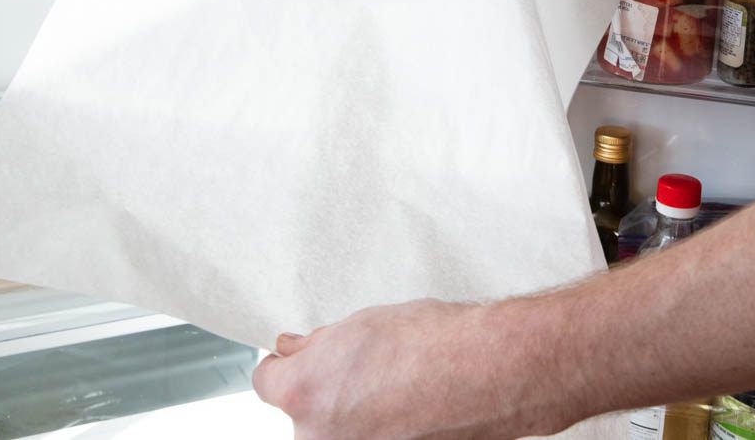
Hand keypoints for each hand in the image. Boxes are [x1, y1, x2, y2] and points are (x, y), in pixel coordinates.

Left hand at [251, 299, 560, 439]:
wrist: (487, 373)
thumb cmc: (432, 345)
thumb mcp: (359, 326)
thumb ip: (317, 346)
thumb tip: (295, 351)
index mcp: (304, 394)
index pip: (267, 381)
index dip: (288, 365)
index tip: (299, 359)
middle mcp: (318, 437)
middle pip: (303, 412)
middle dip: (325, 392)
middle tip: (364, 370)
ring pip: (335, 432)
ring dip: (353, 416)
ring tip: (394, 390)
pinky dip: (381, 429)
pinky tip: (406, 409)